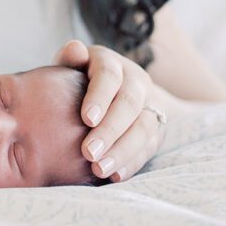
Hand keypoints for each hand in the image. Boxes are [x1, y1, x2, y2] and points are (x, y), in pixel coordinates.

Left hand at [55, 39, 164, 182]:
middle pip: (129, 104)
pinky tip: (115, 176)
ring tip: (99, 170)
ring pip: (144, 127)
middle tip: (88, 153)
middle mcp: (135, 81)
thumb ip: (69, 59)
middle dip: (110, 130)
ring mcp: (149, 105)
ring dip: (123, 151)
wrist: (114, 89)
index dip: (100, 96)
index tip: (86, 119)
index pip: (109, 75)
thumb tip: (75, 49)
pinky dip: (133, 162)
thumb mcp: (73, 65)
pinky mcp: (156, 128)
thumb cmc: (81, 78)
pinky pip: (150, 147)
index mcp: (111, 63)